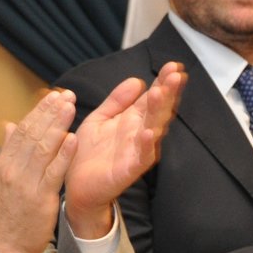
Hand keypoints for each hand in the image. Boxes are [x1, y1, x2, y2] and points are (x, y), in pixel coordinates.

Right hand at [0, 89, 77, 252]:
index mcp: (4, 163)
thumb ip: (9, 151)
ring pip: (43, 148)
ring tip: (71, 107)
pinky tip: (73, 139)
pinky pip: (53, 173)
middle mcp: (13, 169)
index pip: (22, 130)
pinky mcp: (40, 199)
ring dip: (58, 125)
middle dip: (50, 112)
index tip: (54, 96)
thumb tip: (10, 124)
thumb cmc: (6, 213)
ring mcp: (26, 183)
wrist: (1, 247)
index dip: (39, 111)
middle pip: (32, 134)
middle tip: (67, 95)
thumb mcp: (1, 178)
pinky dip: (63, 155)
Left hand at [63, 63, 185, 237]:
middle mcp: (139, 133)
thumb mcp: (100, 119)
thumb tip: (137, 80)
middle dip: (168, 92)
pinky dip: (147, 145)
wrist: (77, 187)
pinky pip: (142, 157)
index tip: (173, 65)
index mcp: (133, 120)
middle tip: (175, 74)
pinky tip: (150, 132)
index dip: (163, 82)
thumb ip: (117, 101)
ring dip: (158, 112)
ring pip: (153, 129)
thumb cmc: (89, 153)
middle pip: (158, 110)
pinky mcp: (129, 170)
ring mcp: (137, 151)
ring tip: (160, 93)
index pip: (153, 97)